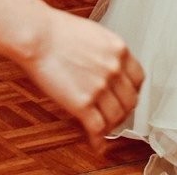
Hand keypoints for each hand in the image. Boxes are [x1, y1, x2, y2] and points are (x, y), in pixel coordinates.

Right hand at [17, 8, 144, 142]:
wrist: (37, 36)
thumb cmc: (57, 32)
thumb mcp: (94, 35)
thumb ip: (107, 53)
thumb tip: (108, 68)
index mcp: (119, 50)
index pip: (138, 79)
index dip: (132, 91)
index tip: (126, 97)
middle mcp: (114, 69)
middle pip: (130, 101)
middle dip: (123, 111)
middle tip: (115, 116)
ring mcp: (100, 87)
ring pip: (116, 117)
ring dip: (111, 126)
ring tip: (104, 129)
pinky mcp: (82, 103)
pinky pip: (98, 128)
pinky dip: (98, 140)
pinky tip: (96, 143)